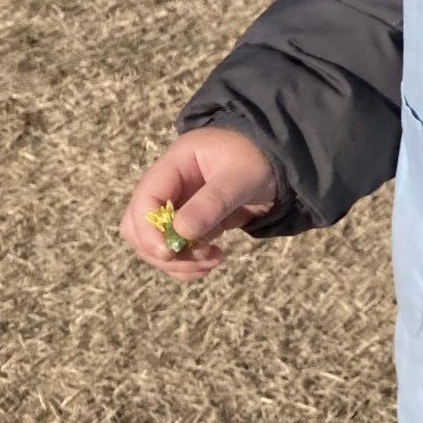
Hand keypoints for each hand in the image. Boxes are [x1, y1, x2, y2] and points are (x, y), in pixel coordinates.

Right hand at [119, 126, 277, 281]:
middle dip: (164, 250)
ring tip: (214, 259)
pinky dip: (188, 264)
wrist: (283, 164)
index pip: (144, 200)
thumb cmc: (260, 159)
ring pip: (155, 244)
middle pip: (139, 227)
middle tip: (200, 256)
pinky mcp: (191, 224)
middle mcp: (169, 187)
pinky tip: (212, 261)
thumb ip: (212, 202)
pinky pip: (175, 251)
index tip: (170, 252)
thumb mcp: (240, 177)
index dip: (149, 230)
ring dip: (179, 261)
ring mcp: (177, 207)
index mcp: (174, 164)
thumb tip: (181, 233)